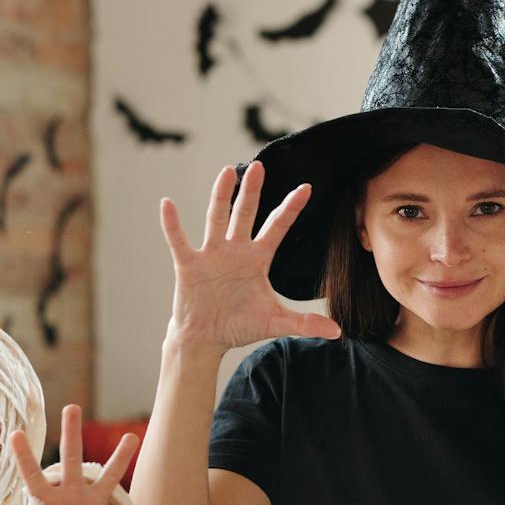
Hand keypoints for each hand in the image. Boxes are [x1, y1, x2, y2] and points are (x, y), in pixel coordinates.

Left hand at [3, 404, 164, 504]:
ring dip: (119, 459)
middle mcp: (71, 494)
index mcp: (47, 499)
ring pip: (107, 479)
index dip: (24, 457)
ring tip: (131, 436)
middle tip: (71, 406)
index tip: (15, 434)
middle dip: (71, 435)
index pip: (33, 476)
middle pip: (71, 461)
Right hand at [161, 162, 339, 353]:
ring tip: (226, 172)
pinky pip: (179, 240)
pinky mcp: (189, 265)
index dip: (291, 208)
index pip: (277, 227)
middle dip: (252, 191)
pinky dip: (172, 224)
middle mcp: (235, 250)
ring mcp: (211, 255)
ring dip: (221, 196)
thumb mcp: (275, 323)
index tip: (307, 188)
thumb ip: (304, 323)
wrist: (206, 339)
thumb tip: (337, 331)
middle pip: (245, 214)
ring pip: (216, 218)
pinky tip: (167, 203)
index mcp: (257, 259)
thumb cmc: (239, 326)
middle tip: (260, 165)